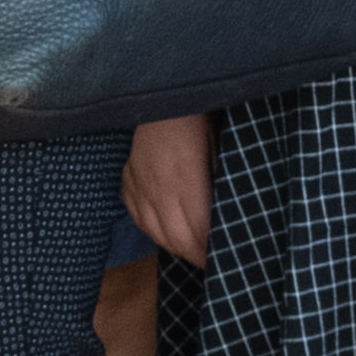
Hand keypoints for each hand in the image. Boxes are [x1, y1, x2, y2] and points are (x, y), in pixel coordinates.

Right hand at [120, 118, 213, 267]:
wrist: (161, 93)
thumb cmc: (198, 117)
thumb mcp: (219, 148)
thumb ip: (220, 183)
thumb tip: (227, 215)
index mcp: (186, 182)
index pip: (199, 233)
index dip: (210, 252)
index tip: (222, 260)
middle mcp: (159, 190)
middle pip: (176, 240)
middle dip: (194, 255)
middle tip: (209, 262)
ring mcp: (139, 185)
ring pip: (155, 232)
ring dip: (174, 245)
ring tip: (190, 250)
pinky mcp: (127, 179)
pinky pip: (136, 215)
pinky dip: (151, 227)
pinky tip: (162, 229)